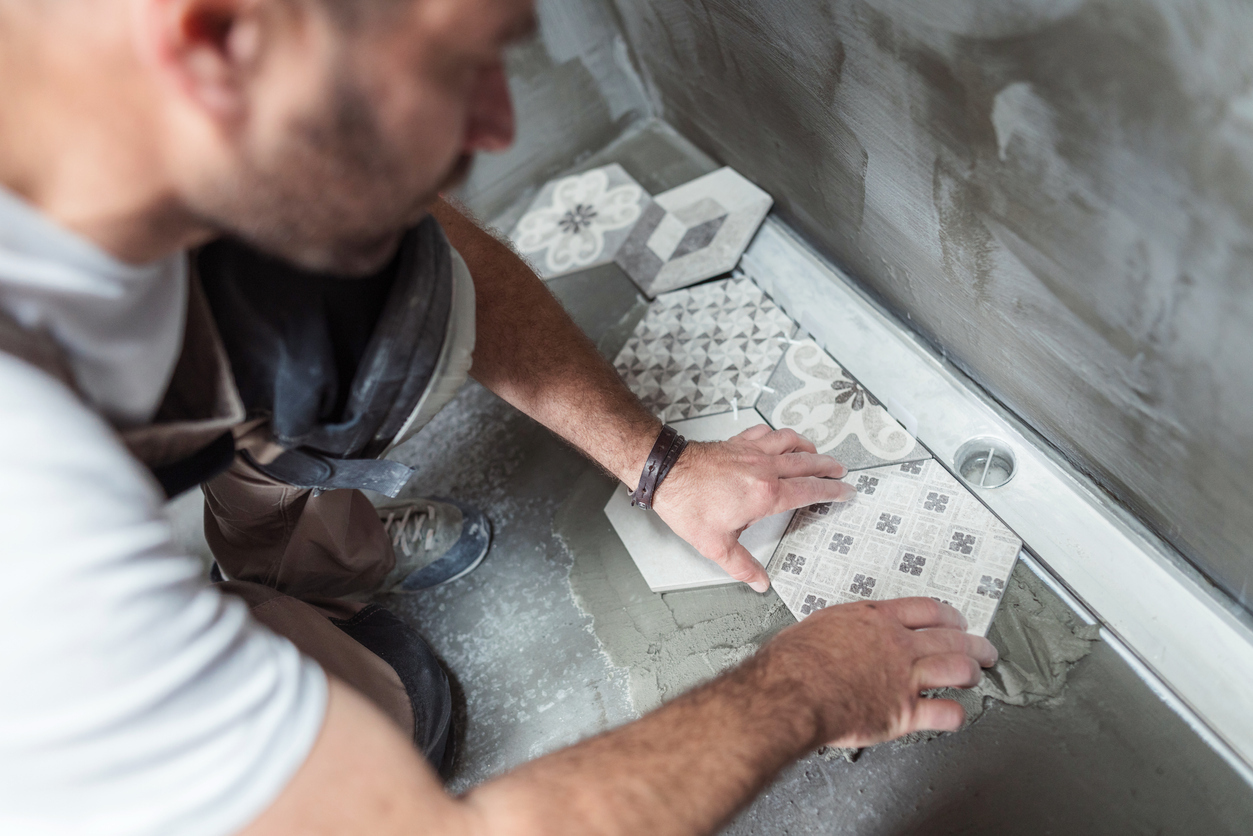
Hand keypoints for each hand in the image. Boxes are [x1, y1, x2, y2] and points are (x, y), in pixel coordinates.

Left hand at [651, 424, 854, 591]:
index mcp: (765, 495)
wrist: (665, 473)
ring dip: (809, 448)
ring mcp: (751, 452)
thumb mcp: (716, 545)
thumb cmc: (688, 505)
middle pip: (807, 463)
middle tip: (841, 471)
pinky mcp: (737, 442)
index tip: (845, 491)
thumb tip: (759, 582)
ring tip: (817, 454)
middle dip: (829, 467)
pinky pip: (766, 433)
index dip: (832, 492)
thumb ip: (742, 565)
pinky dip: (779, 435)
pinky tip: (780, 439)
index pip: (809, 491)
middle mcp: (764, 468)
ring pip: (791, 443)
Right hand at [755, 597, 998, 748]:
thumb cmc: (795, 661)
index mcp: (877, 619)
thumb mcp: (821, 625)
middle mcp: (898, 645)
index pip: (927, 609)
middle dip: (974, 643)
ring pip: (959, 669)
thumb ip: (843, 628)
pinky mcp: (904, 713)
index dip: (949, 615)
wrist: (792, 691)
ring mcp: (905, 678)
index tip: (956, 620)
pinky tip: (956, 714)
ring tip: (976, 676)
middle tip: (983, 648)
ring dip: (973, 672)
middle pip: (952, 637)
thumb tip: (838, 634)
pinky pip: (945, 713)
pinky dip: (956, 715)